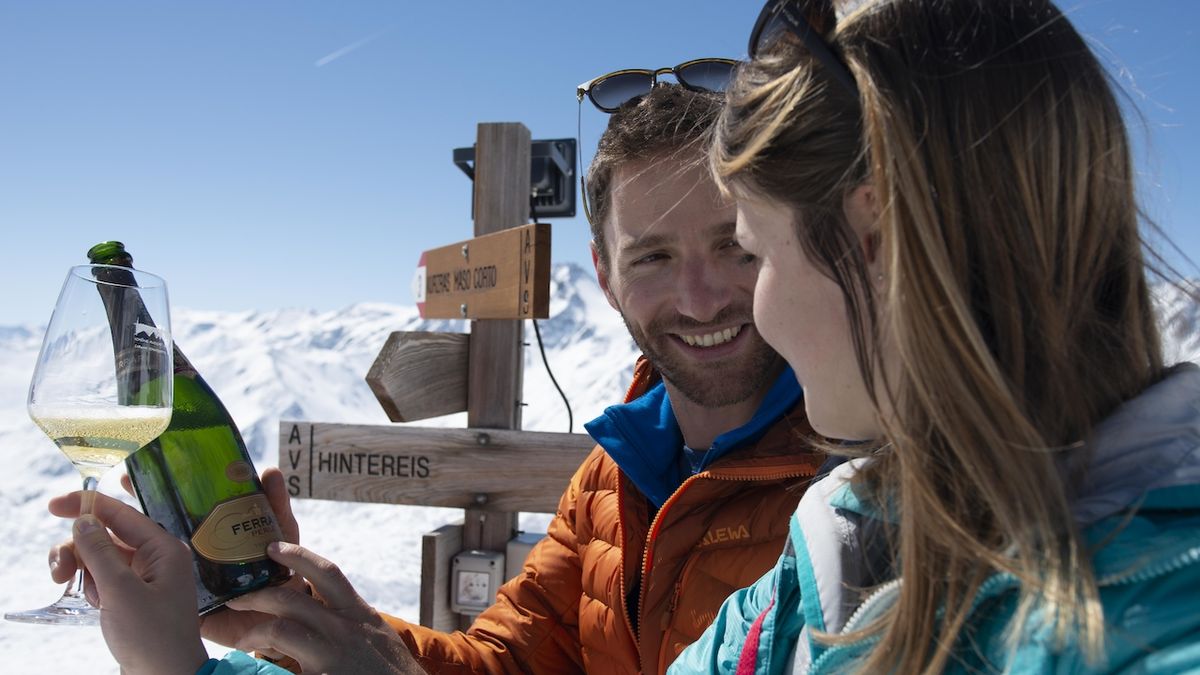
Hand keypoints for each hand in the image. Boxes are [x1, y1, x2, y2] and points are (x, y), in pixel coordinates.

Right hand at [47, 466, 302, 640]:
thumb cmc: (151, 635)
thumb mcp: (121, 591)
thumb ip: (100, 553)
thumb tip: (84, 519)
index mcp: (164, 549)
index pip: (122, 515)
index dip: (87, 506)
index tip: (53, 505)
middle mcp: (157, 558)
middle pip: (107, 536)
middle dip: (79, 549)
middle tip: (58, 573)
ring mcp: (146, 577)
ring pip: (102, 557)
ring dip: (83, 569)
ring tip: (73, 591)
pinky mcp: (135, 595)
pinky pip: (106, 578)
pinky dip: (93, 587)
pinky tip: (96, 605)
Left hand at [228, 542, 423, 673]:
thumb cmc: (393, 674)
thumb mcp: (377, 637)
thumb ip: (352, 621)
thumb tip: (325, 610)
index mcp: (359, 614)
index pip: (327, 573)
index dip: (297, 555)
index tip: (273, 547)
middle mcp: (345, 629)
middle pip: (291, 598)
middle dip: (257, 594)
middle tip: (236, 597)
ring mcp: (332, 655)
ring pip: (280, 630)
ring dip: (253, 633)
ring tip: (243, 642)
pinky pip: (282, 669)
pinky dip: (265, 668)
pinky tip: (257, 671)